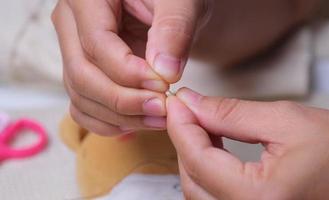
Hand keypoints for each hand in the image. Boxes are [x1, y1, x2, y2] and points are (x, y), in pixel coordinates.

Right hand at [51, 0, 209, 134]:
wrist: (166, 5)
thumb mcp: (180, 2)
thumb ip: (173, 28)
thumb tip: (164, 71)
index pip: (96, 44)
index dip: (129, 73)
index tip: (163, 86)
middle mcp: (70, 24)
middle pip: (81, 75)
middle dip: (122, 100)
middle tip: (161, 109)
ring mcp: (73, 51)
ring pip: (81, 96)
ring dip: (118, 116)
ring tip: (157, 119)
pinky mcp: (83, 72)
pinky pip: (83, 105)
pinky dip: (107, 121)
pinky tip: (136, 124)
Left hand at [167, 88, 328, 199]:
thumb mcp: (288, 121)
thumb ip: (232, 114)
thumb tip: (192, 103)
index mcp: (259, 199)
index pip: (197, 159)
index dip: (181, 126)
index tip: (176, 101)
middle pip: (192, 178)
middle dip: (185, 140)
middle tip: (189, 108)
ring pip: (198, 192)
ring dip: (194, 156)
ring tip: (202, 124)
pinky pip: (214, 199)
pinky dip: (207, 172)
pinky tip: (213, 149)